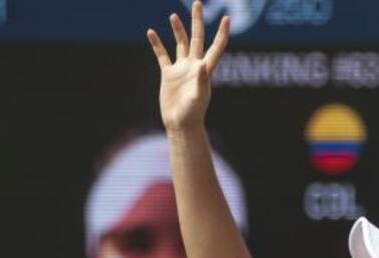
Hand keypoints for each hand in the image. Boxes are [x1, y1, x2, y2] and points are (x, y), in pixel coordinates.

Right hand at [147, 2, 230, 132]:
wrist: (180, 124)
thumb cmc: (192, 114)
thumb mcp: (198, 98)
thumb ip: (201, 81)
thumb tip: (203, 65)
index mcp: (205, 70)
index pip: (216, 47)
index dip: (222, 33)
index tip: (227, 18)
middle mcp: (194, 66)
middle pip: (197, 38)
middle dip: (197, 21)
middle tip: (197, 3)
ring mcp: (181, 69)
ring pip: (180, 44)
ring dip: (177, 29)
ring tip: (173, 16)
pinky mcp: (168, 74)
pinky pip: (162, 55)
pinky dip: (157, 44)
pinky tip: (151, 32)